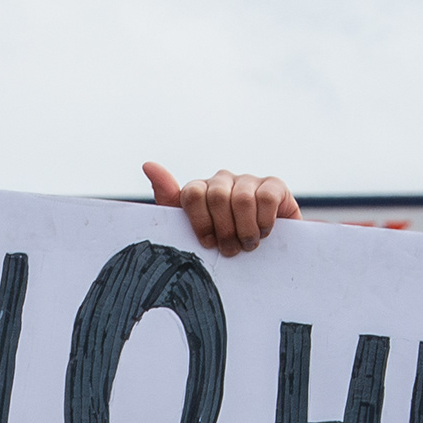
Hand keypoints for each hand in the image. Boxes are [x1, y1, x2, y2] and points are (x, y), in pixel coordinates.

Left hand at [144, 163, 298, 256]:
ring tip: (247, 244)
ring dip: (245, 230)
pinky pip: (265, 197)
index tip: (207, 243)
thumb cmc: (223, 245)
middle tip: (230, 250)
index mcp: (201, 190)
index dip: (200, 221)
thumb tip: (148, 165)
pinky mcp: (274, 185)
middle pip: (216, 196)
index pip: (192, 193)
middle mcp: (223, 181)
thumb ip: (169, 200)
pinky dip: (263, 221)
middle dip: (223, 230)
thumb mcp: (191, 232)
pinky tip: (264, 233)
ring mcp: (249, 181)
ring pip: (241, 199)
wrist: (263, 258)